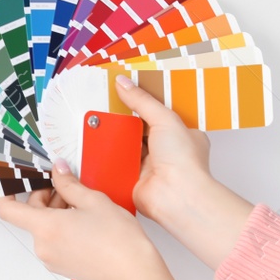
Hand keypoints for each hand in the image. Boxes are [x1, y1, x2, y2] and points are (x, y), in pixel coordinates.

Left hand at [0, 160, 186, 279]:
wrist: (135, 273)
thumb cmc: (119, 241)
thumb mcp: (93, 201)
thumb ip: (69, 183)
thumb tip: (58, 171)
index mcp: (45, 228)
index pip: (8, 210)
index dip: (6, 193)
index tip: (12, 184)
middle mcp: (44, 246)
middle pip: (30, 216)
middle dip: (44, 199)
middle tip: (66, 188)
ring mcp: (52, 260)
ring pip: (44, 230)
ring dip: (56, 214)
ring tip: (82, 207)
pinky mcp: (63, 268)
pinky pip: (54, 243)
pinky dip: (63, 230)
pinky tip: (85, 224)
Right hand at [114, 74, 254, 269]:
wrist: (177, 196)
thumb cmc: (184, 161)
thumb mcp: (165, 119)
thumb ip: (142, 101)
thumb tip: (124, 83)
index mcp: (181, 133)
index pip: (158, 112)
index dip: (141, 102)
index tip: (123, 91)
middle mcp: (166, 150)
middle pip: (139, 130)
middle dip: (123, 121)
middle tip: (104, 106)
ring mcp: (150, 166)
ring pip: (126, 146)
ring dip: (114, 139)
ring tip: (95, 122)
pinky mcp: (134, 179)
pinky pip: (116, 164)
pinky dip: (106, 157)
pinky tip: (95, 146)